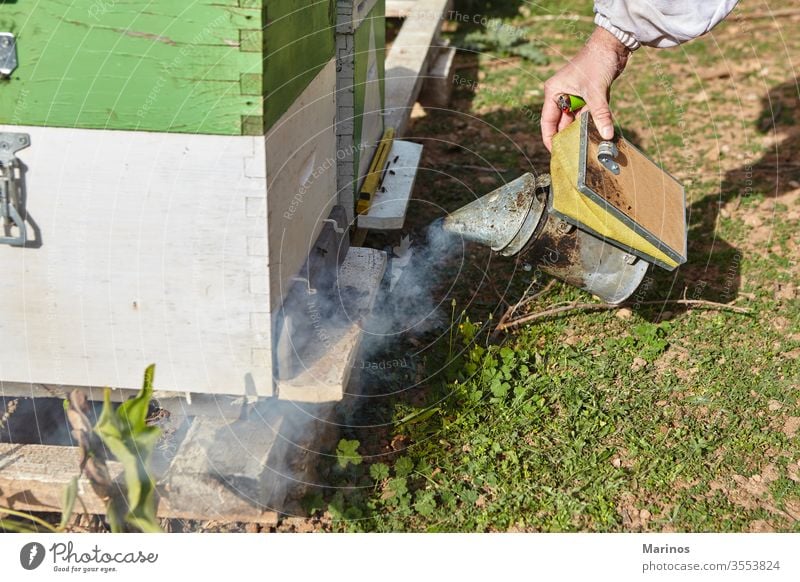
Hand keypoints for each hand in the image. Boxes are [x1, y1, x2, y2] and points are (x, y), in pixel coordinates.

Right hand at [541, 26, 630, 151]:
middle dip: (569, 137)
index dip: (550, 139)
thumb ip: (600, 114)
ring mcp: (575, 95)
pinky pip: (587, 114)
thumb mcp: (596, 91)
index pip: (547, 122)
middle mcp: (561, 95)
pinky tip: (598, 134)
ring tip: (588, 146)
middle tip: (575, 154)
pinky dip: (592, 122)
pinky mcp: (588, 95)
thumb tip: (606, 135)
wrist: (613, 44)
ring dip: (582, 130)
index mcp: (553, 92)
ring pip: (576, 119)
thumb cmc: (596, 61)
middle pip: (562, 123)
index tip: (557, 153)